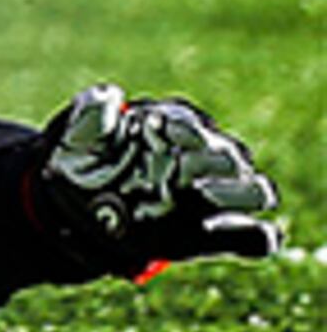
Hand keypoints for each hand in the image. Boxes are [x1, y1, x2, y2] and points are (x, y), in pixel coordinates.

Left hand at [34, 85, 283, 274]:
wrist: (77, 207)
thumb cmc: (82, 162)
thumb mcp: (75, 136)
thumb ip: (92, 113)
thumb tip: (111, 94)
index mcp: (165, 129)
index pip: (187, 121)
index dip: (183, 127)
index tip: (172, 134)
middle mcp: (194, 160)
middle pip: (229, 156)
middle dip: (219, 161)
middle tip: (197, 169)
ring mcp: (207, 198)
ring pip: (254, 191)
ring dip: (244, 194)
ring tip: (216, 195)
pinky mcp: (213, 235)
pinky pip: (255, 237)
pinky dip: (258, 236)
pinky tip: (243, 232)